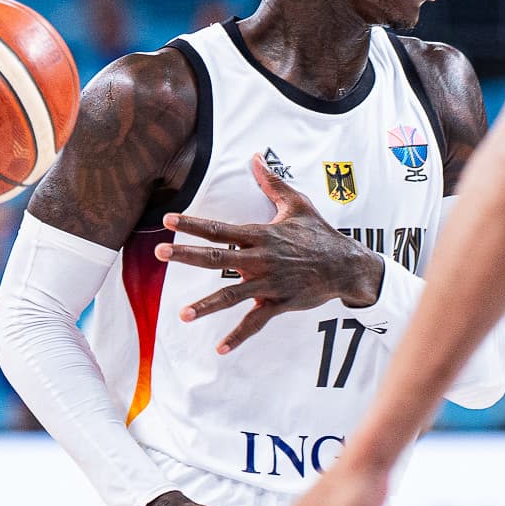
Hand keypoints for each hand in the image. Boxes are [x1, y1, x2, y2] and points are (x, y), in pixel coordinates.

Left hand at [154, 156, 384, 353]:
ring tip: (182, 314)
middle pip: (217, 258)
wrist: (346, 265)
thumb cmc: (320, 233)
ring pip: (232, 295)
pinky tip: (219, 349)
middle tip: (158, 253)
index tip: (168, 220)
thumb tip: (255, 156)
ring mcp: (269, 283)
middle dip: (187, 255)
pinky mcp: (279, 303)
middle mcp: (261, 259)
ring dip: (206, 305)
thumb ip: (271, 183)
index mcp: (261, 235)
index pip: (220, 228)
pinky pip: (255, 322)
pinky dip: (238, 337)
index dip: (193, 223)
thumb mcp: (297, 203)